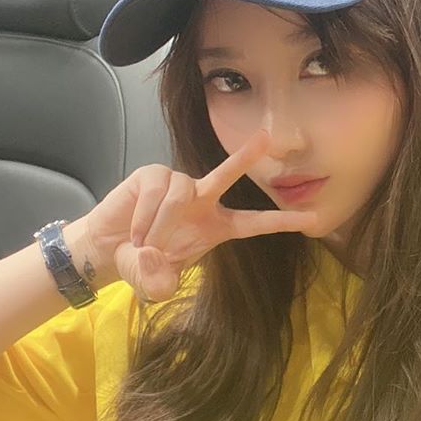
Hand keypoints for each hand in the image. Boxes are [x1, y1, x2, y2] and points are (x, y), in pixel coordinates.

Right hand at [79, 129, 317, 301]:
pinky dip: (142, 220)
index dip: (282, 221)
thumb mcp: (154, 283)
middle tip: (267, 137)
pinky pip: (155, 194)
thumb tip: (152, 257)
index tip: (313, 219)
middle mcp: (202, 199)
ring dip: (159, 229)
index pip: (254, 223)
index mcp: (216, 226)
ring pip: (178, 198)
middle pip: (226, 174)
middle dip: (245, 156)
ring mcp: (178, 184)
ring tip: (144, 245)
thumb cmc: (143, 262)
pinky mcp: (153, 175)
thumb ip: (157, 282)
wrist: (107, 248)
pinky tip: (133, 232)